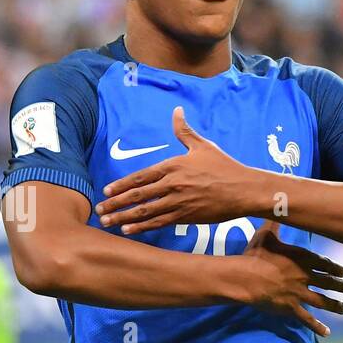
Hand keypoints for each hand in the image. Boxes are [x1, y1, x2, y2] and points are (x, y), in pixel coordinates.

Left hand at [96, 107, 256, 233]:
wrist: (243, 189)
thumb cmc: (224, 166)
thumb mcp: (202, 145)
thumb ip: (184, 131)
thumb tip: (176, 110)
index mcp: (173, 166)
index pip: (140, 177)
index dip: (121, 184)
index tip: (105, 191)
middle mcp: (172, 184)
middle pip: (137, 195)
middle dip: (115, 203)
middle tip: (99, 209)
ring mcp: (178, 202)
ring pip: (144, 211)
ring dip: (123, 217)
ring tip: (106, 222)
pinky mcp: (185, 216)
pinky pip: (158, 223)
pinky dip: (142, 227)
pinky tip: (128, 231)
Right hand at [239, 219, 342, 336]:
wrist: (247, 278)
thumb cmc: (254, 256)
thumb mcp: (266, 236)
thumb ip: (274, 224)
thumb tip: (275, 206)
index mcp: (302, 259)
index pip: (325, 263)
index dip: (335, 268)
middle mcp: (305, 276)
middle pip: (329, 282)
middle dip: (340, 285)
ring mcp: (299, 293)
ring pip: (323, 301)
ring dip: (336, 305)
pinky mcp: (291, 308)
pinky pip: (307, 319)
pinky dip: (317, 326)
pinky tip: (328, 332)